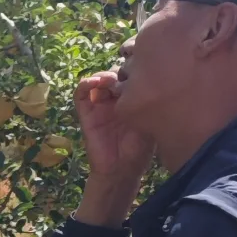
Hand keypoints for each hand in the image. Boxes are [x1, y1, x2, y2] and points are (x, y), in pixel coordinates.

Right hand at [73, 71, 157, 226]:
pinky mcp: (86, 113)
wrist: (123, 169)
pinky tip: (97, 83)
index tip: (142, 67)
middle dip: (121, 69)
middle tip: (128, 73)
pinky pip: (82, 93)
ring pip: (99, 79)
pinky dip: (87, 84)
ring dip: (104, 75)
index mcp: (132, 99)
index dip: (135, 67)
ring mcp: (100, 105)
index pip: (131, 74)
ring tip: (112, 79)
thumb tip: (154, 76)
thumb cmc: (141, 148)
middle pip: (115, 73)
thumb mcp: (151, 118)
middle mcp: (115, 99)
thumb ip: (149, 98)